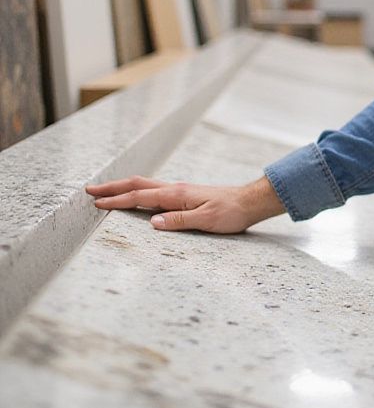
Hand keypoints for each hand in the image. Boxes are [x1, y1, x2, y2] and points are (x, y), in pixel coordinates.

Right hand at [85, 175, 283, 233]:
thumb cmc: (231, 213)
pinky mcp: (185, 195)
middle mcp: (176, 189)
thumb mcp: (206, 220)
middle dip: (113, 187)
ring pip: (145, 185)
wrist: (249, 203)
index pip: (140, 197)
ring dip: (124, 187)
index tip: (96, 202)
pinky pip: (155, 190)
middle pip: (138, 185)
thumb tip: (152, 222)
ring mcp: (180, 191)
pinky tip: (136, 196)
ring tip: (106, 191)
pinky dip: (138, 191)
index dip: (117, 200)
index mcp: (176, 195)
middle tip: (90, 190)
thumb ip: (179, 221)